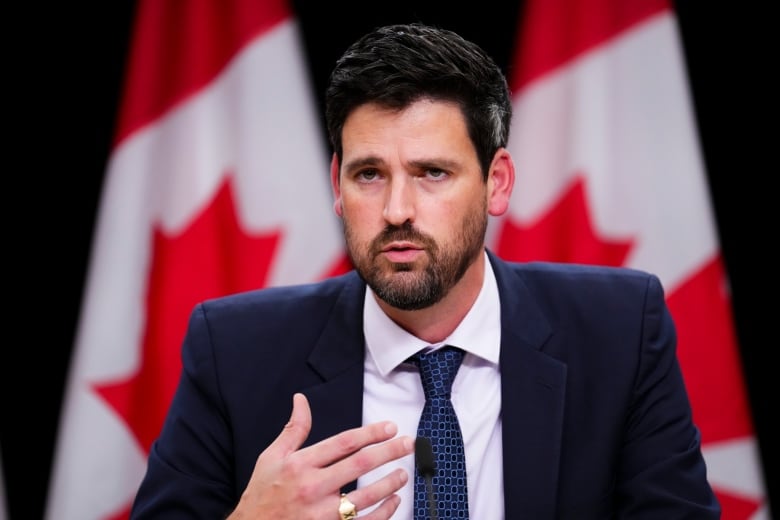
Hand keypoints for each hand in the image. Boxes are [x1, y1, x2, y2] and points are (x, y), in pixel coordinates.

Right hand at [228, 393, 413, 518]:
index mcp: (301, 465)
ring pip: (367, 496)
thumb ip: (293, 429)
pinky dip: (384, 512)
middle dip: (389, 451)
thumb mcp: (272, 457)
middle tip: (407, 443)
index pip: (344, 443)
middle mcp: (313, 488)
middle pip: (361, 464)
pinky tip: (393, 501)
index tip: (389, 428)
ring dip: (390, 482)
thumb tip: (301, 400)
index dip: (371, 433)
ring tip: (403, 473)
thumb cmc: (262, 494)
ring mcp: (323, 514)